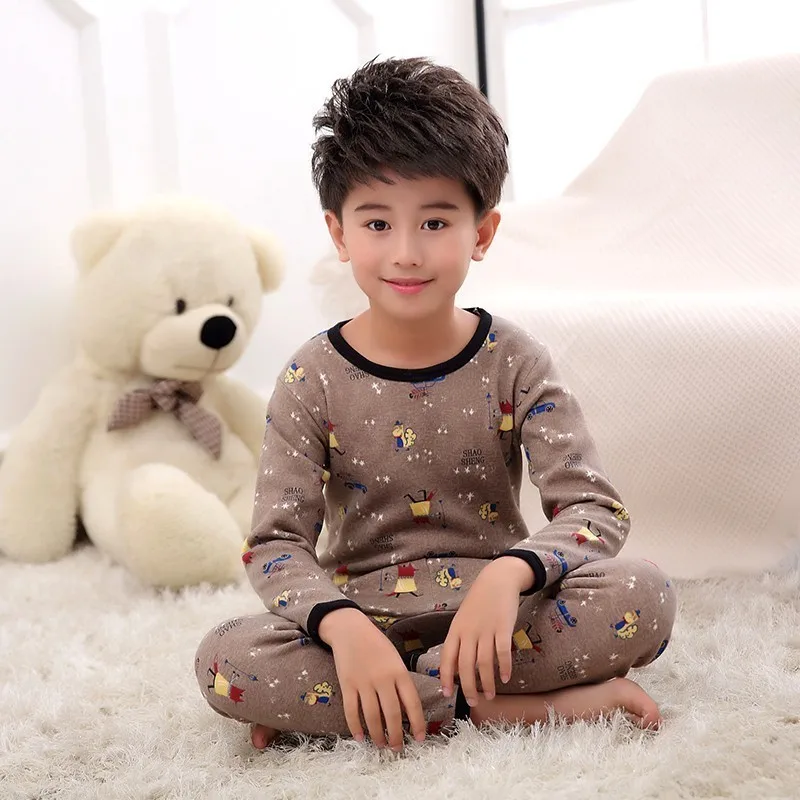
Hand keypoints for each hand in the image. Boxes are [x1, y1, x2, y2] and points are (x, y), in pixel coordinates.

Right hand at [318, 608, 425, 749]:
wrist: (350, 629)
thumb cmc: (376, 644)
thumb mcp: (395, 658)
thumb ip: (400, 681)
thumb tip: (407, 709)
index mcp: (399, 671)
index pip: (412, 703)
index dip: (418, 723)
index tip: (420, 738)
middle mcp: (383, 678)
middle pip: (392, 714)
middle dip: (396, 736)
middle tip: (398, 748)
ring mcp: (364, 682)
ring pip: (372, 717)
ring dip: (377, 735)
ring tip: (381, 745)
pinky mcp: (347, 684)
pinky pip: (351, 711)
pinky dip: (355, 727)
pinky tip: (360, 737)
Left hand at [439, 557, 533, 706]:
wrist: (496, 580)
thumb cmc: (479, 602)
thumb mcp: (463, 619)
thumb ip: (460, 641)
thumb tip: (457, 667)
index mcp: (456, 630)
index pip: (447, 657)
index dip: (445, 677)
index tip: (446, 693)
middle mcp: (469, 632)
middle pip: (465, 665)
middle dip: (468, 687)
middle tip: (472, 701)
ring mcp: (486, 630)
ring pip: (484, 663)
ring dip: (486, 682)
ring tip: (489, 695)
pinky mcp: (503, 627)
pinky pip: (502, 652)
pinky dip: (503, 667)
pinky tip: (505, 678)